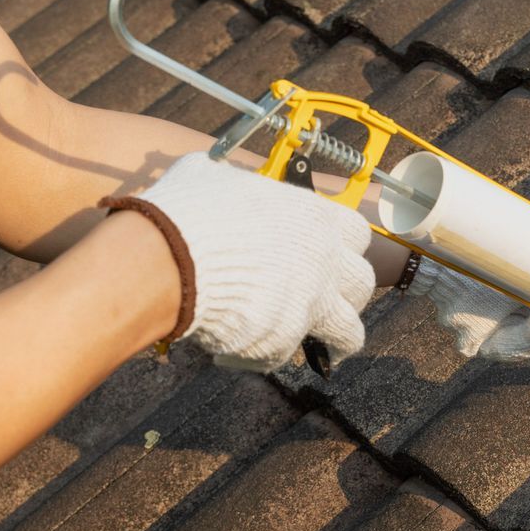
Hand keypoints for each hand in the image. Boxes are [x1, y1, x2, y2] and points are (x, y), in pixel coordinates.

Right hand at [109, 154, 375, 371]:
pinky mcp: (284, 339)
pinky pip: (286, 354)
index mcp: (314, 216)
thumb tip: (216, 178)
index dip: (345, 247)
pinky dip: (266, 355)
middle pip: (362, 283)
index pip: (358, 233)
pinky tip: (243, 349)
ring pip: (348, 332)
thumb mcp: (213, 175)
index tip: (333, 256)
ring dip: (337, 341)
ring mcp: (309, 303)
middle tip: (327, 302)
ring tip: (325, 349)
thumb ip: (233, 183)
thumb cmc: (188, 210)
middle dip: (348, 295)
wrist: (167, 258)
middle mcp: (323, 261)